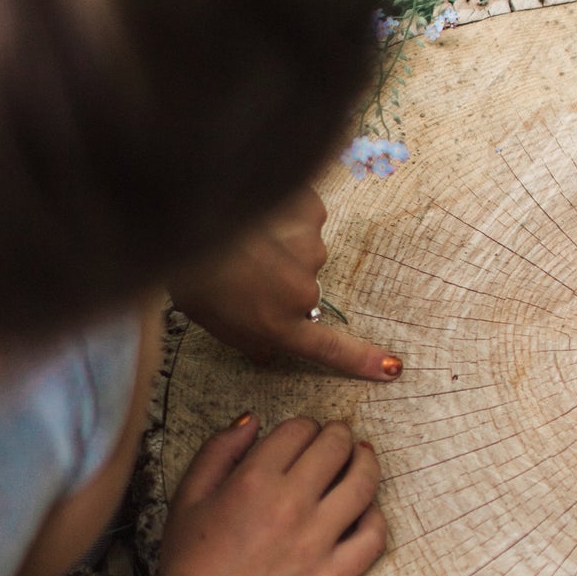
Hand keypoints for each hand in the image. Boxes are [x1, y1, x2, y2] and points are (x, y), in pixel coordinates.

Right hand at [157, 413, 386, 575]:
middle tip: (340, 438)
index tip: (306, 434)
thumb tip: (251, 422)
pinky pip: (372, 538)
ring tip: (363, 459)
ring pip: (363, 485)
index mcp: (254, 480)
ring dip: (367, 463)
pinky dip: (376, 518)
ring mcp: (317, 540)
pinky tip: (367, 512)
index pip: (299, 430)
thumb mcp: (187, 496)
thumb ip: (218, 451)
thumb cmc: (190, 562)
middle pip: (336, 447)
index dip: (306, 426)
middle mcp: (291, 503)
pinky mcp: (333, 574)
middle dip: (340, 435)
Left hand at [171, 184, 400, 382]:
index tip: (392, 367)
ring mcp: (311, 251)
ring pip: (304, 248)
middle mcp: (303, 293)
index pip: (329, 349)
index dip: (362, 360)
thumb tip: (267, 352)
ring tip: (242, 232)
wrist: (184, 209)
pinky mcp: (311, 213)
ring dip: (280, 242)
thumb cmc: (188, 268)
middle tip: (241, 263)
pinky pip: (304, 216)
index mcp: (279, 325)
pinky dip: (284, 213)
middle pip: (305, 288)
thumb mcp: (208, 318)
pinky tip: (256, 209)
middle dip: (280, 278)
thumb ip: (246, 339)